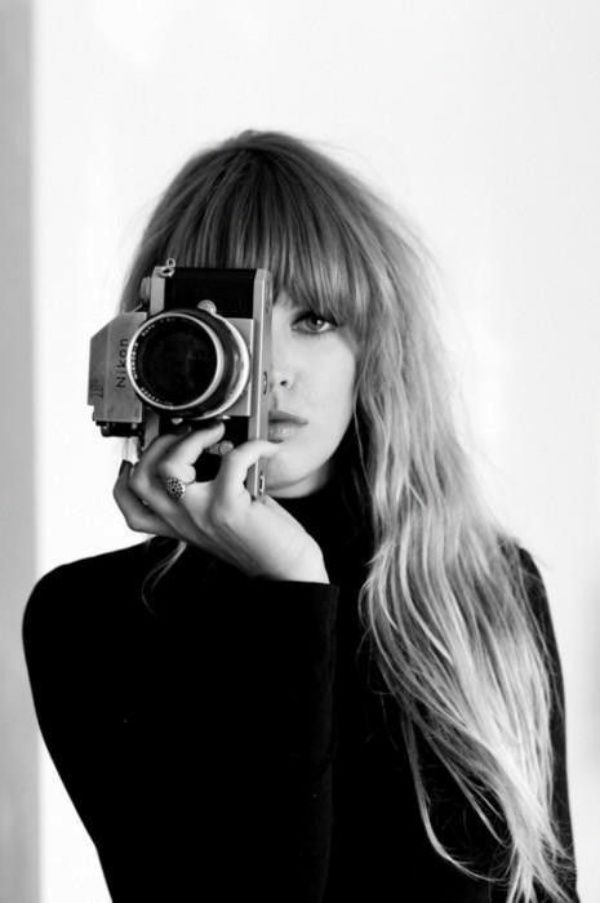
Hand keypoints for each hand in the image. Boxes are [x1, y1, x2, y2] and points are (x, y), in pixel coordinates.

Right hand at [113, 422, 329, 582]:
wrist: (286, 570)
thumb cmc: (260, 543)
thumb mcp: (218, 520)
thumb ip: (203, 495)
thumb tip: (208, 450)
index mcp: (178, 525)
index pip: (130, 506)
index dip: (124, 478)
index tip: (140, 457)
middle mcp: (183, 521)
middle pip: (140, 478)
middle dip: (158, 443)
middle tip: (187, 433)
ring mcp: (202, 514)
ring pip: (168, 467)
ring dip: (193, 438)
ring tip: (216, 432)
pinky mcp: (229, 507)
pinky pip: (232, 459)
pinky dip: (252, 446)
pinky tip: (264, 448)